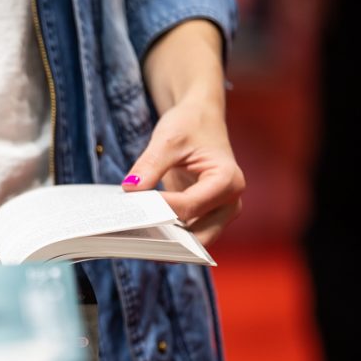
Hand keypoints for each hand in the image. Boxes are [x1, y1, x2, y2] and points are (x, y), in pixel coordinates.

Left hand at [121, 95, 243, 245]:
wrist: (200, 119)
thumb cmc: (190, 125)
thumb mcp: (168, 139)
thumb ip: (150, 166)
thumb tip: (130, 190)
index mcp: (227, 181)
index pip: (189, 207)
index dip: (159, 210)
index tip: (132, 208)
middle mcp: (230, 202)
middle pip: (197, 236)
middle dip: (166, 239)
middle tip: (131, 237)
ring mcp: (220, 212)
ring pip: (192, 241)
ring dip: (165, 241)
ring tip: (133, 237)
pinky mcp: (206, 215)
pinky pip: (187, 233)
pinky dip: (166, 234)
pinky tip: (141, 231)